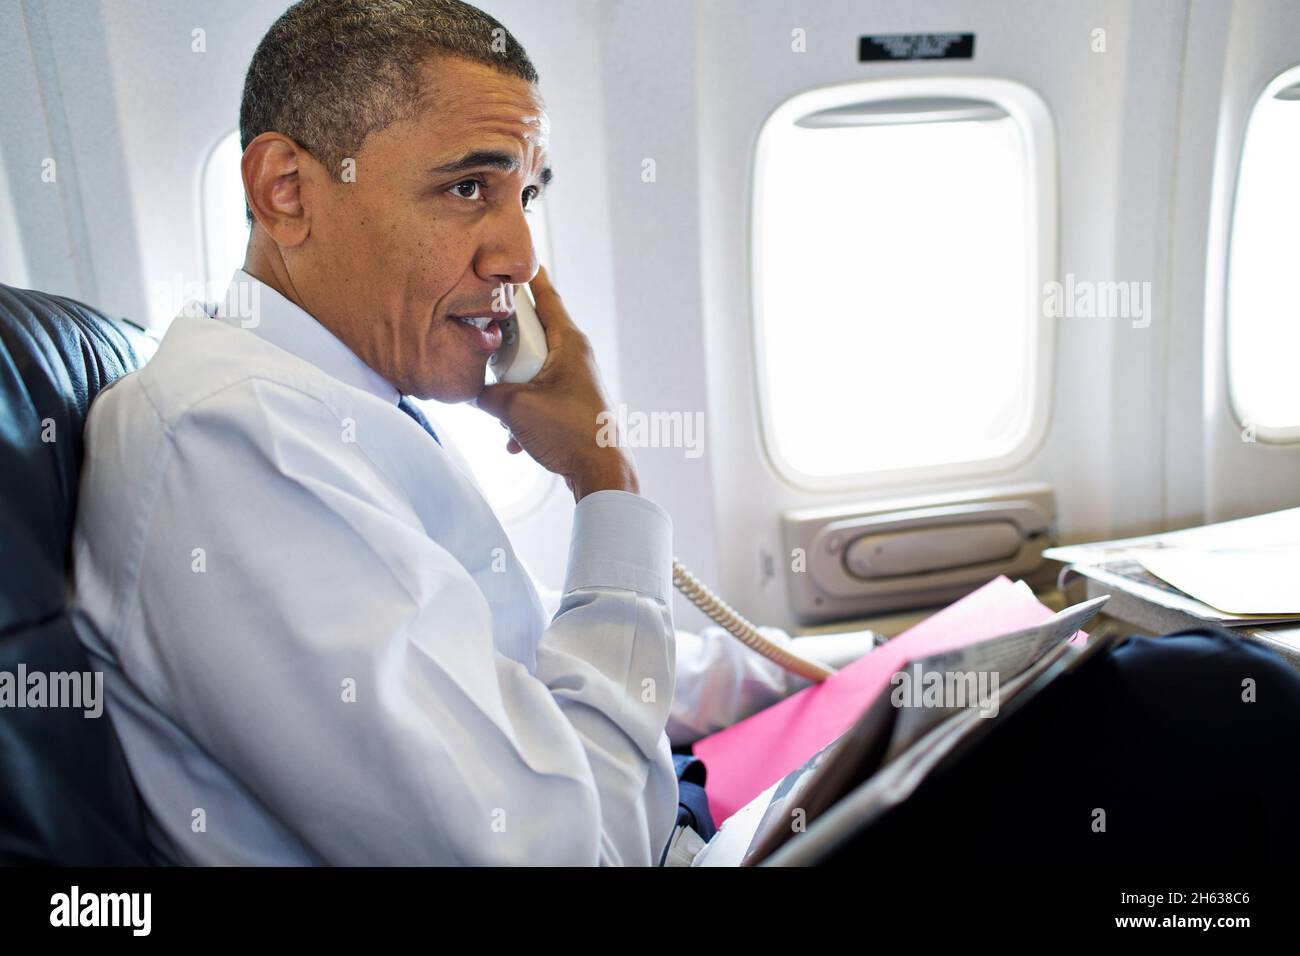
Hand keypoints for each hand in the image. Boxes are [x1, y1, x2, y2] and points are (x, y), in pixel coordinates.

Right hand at [475, 265, 638, 501]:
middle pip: (532, 334)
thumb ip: (485, 393)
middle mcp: (576, 357)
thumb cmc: (569, 433)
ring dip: (511, 389)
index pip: (546, 296)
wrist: (600, 473)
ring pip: (532, 370)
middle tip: (484, 344)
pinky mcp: (573, 405)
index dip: (529, 277)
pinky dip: (522, 415)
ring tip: (501, 408)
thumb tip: (470, 390)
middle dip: (505, 345)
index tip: (517, 257)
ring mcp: (576, 381)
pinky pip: (539, 398)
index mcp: (568, 343)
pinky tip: (514, 440)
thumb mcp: (514, 408)